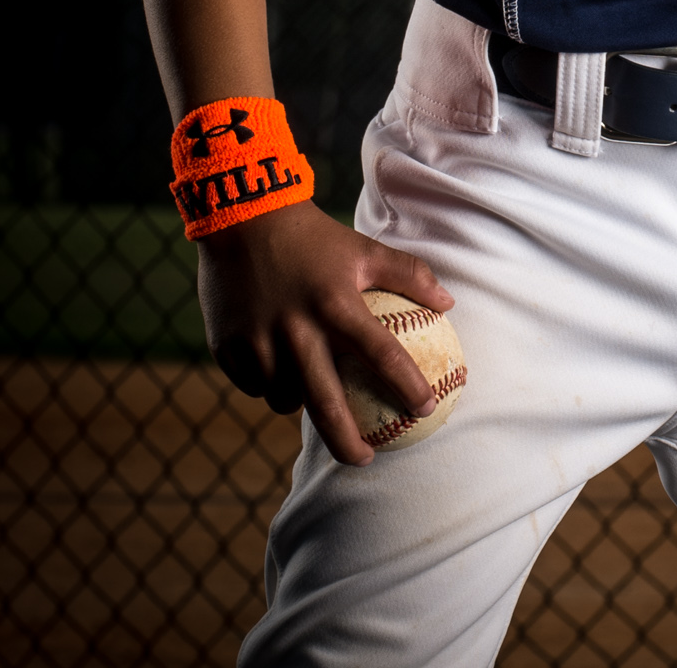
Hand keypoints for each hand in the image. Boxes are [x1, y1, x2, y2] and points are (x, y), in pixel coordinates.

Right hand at [197, 200, 454, 465]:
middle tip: (367, 459)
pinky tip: (276, 370)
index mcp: (336, 304)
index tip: (426, 409)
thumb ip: (408, 275)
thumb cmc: (313, 236)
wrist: (241, 217)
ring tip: (312, 391)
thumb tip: (448, 302)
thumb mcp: (363, 248)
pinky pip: (254, 386)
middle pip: (325, 405)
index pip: (382, 355)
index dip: (407, 386)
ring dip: (301, 403)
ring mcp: (258, 342)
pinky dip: (268, 384)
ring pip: (285, 399)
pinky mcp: (228, 348)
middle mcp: (297, 329)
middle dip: (348, 444)